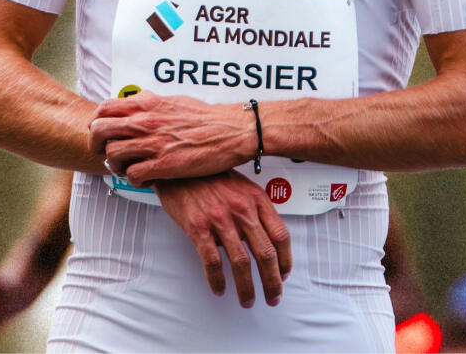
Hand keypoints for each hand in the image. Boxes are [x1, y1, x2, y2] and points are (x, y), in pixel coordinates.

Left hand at [91, 92, 251, 184]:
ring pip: (112, 154)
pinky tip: (145, 178)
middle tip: (107, 152)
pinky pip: (133, 174)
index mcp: (147, 104)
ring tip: (128, 167)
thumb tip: (138, 99)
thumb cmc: (205, 118)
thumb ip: (151, 101)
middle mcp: (146, 121)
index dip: (97, 122)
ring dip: (116, 164)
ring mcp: (154, 143)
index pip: (104, 108)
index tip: (103, 133)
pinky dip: (134, 179)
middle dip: (96, 144)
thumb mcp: (174, 100)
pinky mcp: (164, 164)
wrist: (230, 131)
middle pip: (99, 130)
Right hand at [153, 173, 291, 307]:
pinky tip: (220, 288)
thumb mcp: (242, 186)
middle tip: (272, 296)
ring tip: (247, 299)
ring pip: (241, 263)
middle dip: (272, 282)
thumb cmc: (210, 176)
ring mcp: (220, 219)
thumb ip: (256, 210)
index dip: (285, 261)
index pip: (281, 236)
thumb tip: (265, 238)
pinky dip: (217, 280)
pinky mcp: (198, 227)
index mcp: (256, 198)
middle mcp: (242, 209)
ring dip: (247, 287)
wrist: (179, 166)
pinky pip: (212, 261)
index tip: (283, 274)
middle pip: (266, 254)